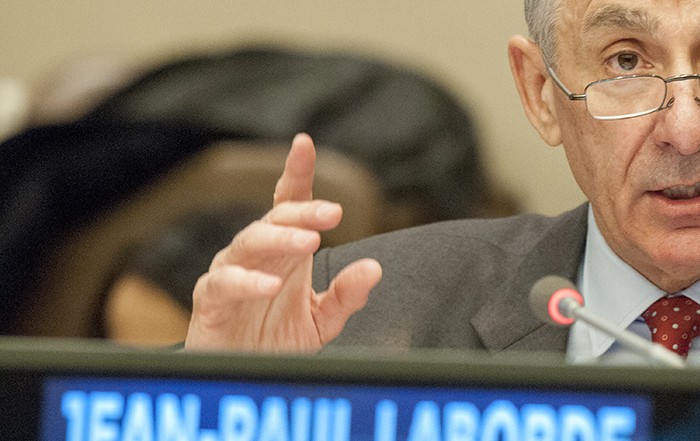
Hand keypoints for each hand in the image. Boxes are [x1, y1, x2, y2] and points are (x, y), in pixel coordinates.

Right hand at [185, 133, 381, 350]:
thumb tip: (374, 268)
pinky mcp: (211, 299)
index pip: (290, 202)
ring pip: (250, 242)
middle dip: (305, 212)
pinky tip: (269, 286)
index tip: (304, 144)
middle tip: (334, 213)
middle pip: (276, 219)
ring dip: (280, 239)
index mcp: (285, 250)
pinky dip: (247, 283)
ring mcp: (232, 272)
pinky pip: (224, 283)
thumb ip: (346, 295)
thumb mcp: (322, 320)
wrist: (242, 375)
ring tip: (310, 242)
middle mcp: (258, 254)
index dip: (296, 172)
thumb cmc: (276, 339)